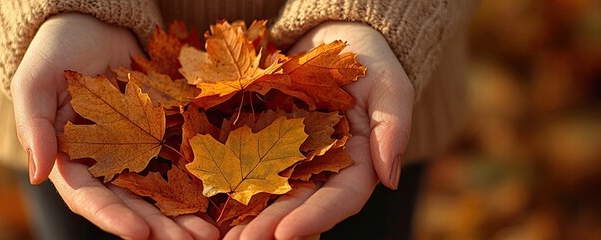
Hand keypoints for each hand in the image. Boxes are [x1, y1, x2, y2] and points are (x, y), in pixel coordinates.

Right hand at [12, 13, 217, 239]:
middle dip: (161, 227)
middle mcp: (105, 165)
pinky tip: (223, 194)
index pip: (90, 200)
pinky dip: (200, 179)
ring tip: (213, 230)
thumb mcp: (34, 84)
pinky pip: (182, 160)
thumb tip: (36, 175)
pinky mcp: (162, 134)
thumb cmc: (54, 52)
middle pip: (132, 205)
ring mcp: (135, 152)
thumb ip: (32, 128)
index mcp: (70, 162)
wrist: (91, 24)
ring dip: (185, 214)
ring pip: (161, 191)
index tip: (142, 233)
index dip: (114, 219)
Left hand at [225, 21, 413, 238]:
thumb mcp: (389, 86)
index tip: (285, 233)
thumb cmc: (367, 62)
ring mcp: (289, 158)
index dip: (313, 218)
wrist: (331, 40)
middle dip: (269, 227)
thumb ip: (393, 128)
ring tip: (220, 236)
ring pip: (267, 194)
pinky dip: (227, 183)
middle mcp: (321, 170)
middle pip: (297, 205)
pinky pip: (243, 164)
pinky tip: (207, 199)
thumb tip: (391, 179)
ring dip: (245, 216)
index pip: (339, 199)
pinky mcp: (262, 142)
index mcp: (357, 166)